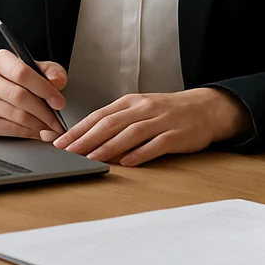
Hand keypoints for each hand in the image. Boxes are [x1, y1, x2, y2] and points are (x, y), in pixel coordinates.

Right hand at [0, 51, 68, 139]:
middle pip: (21, 97)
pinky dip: (28, 133)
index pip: (23, 73)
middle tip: (59, 121)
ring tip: (52, 128)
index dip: (45, 89)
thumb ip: (47, 70)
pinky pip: (10, 130)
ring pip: (17, 117)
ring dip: (40, 125)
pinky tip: (38, 132)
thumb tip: (59, 81)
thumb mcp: (23, 65)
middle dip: (45, 112)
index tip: (59, 102)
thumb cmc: (1, 77)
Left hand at [53, 88, 249, 166]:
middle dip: (85, 139)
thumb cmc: (167, 112)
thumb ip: (117, 122)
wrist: (205, 108)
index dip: (77, 130)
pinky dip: (140, 153)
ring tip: (91, 159)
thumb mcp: (140, 110)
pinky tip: (127, 162)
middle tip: (67, 153)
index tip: (59, 143)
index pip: (98, 115)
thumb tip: (87, 139)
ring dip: (108, 147)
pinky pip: (156, 144)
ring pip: (130, 133)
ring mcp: (161, 121)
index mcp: (131, 102)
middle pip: (109, 123)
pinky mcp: (176, 135)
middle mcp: (143, 108)